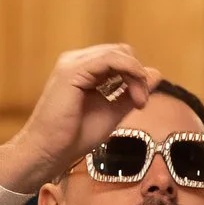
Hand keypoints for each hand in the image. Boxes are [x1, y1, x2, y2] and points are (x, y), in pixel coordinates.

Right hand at [0, 44, 159, 192]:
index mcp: (84, 70)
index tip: (141, 103)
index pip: (119, 59)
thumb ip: (130, 94)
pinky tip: (133, 92)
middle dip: (138, 75)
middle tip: (140, 103)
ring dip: (135, 75)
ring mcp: (73, 63)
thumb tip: (156, 75)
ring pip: (118, 53)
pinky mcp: (72, 71)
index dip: (136, 76)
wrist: (48, 152)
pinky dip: (128, 71)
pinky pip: (110, 59)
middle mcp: (77, 61)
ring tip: (137, 101)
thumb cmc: (73, 137)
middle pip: (121, 52)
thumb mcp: (111, 113)